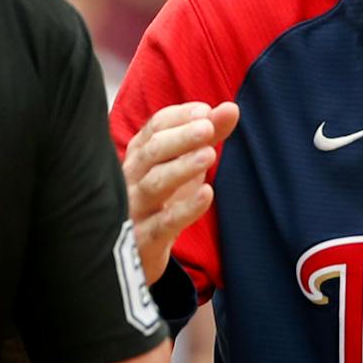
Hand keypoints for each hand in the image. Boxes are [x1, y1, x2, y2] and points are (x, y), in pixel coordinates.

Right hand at [124, 102, 238, 284]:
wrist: (139, 254)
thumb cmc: (162, 201)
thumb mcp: (184, 165)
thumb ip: (207, 135)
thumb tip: (231, 108)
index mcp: (139, 156)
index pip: (154, 128)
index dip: (179, 117)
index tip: (205, 111)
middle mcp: (131, 179)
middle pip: (152, 152)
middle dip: (180, 137)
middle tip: (208, 127)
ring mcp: (135, 209)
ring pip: (154, 184)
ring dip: (181, 167)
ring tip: (210, 155)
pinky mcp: (145, 240)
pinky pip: (163, 224)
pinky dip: (184, 209)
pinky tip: (206, 195)